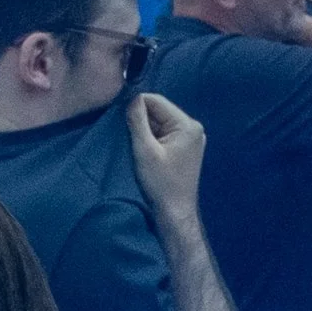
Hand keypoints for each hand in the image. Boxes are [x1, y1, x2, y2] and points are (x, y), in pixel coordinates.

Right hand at [128, 89, 206, 224]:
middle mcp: (193, 128)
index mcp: (188, 125)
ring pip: (160, 123)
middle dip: (140, 118)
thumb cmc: (160, 183)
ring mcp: (190, 139)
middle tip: (122, 130)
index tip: (118, 114)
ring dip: (144, 129)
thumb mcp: (144, 150)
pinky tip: (141, 147)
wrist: (174, 213)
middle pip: (159, 112)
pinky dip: (151, 138)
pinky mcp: (185, 149)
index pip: (157, 101)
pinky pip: (164, 134)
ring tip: (131, 140)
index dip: (136, 104)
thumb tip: (132, 97)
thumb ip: (138, 121)